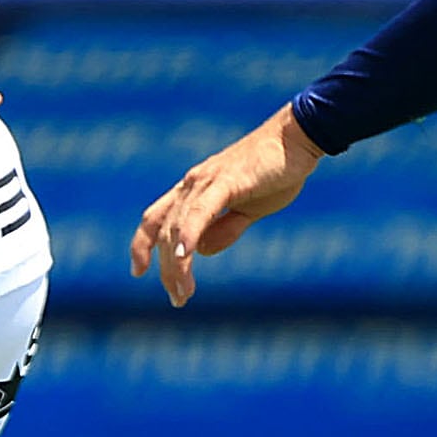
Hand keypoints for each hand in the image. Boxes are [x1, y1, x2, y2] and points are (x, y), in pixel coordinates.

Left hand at [131, 106, 320, 305]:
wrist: (298, 138)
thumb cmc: (276, 171)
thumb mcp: (249, 210)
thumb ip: (225, 229)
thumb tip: (202, 252)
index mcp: (194, 189)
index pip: (156, 219)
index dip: (142, 246)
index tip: (138, 272)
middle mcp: (192, 184)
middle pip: (164, 231)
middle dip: (166, 270)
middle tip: (178, 299)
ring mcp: (206, 180)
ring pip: (178, 226)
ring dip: (178, 264)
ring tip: (183, 292)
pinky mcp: (225, 181)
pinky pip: (200, 212)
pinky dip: (188, 235)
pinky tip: (184, 257)